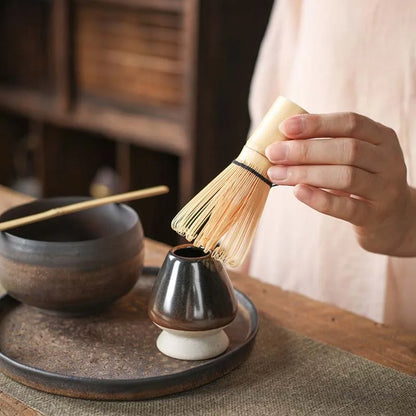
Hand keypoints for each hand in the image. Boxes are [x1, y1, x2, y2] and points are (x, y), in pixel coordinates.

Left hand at [265, 112, 415, 255]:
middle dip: (305, 150)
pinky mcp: (375, 216)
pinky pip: (346, 207)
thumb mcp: (353, 158)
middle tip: (273, 153)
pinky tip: (298, 192)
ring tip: (276, 174)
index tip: (285, 127)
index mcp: (381, 138)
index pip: (351, 123)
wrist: (394, 219)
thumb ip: (325, 147)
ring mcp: (385, 189)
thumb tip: (280, 142)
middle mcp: (388, 160)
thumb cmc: (361, 181)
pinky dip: (320, 199)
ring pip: (346, 176)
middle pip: (347, 149)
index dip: (317, 123)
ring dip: (306, 174)